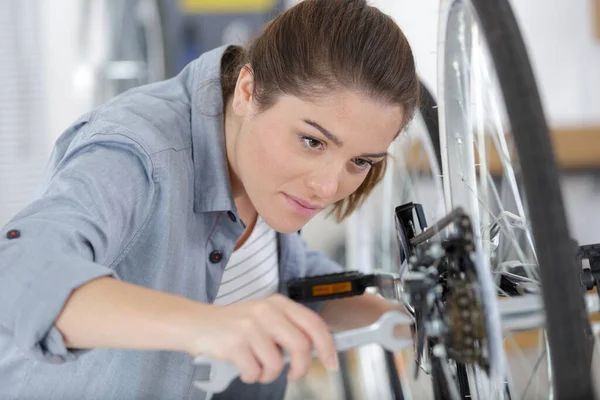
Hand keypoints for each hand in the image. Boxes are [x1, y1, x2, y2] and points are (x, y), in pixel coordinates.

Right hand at [190, 294, 337, 383]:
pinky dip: (251, 376)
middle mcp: (266, 311)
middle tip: (293, 374)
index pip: (313, 323)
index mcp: (278, 303)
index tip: (332, 363)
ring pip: (276, 364)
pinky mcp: (235, 343)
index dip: (327, 346)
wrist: (196, 323)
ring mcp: (250, 326)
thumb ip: (288, 329)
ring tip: (257, 366)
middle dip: (300, 368)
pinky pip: (255, 372)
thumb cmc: (233, 325)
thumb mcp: (264, 317)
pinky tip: (243, 367)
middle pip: (300, 346)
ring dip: (268, 374)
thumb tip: (316, 350)